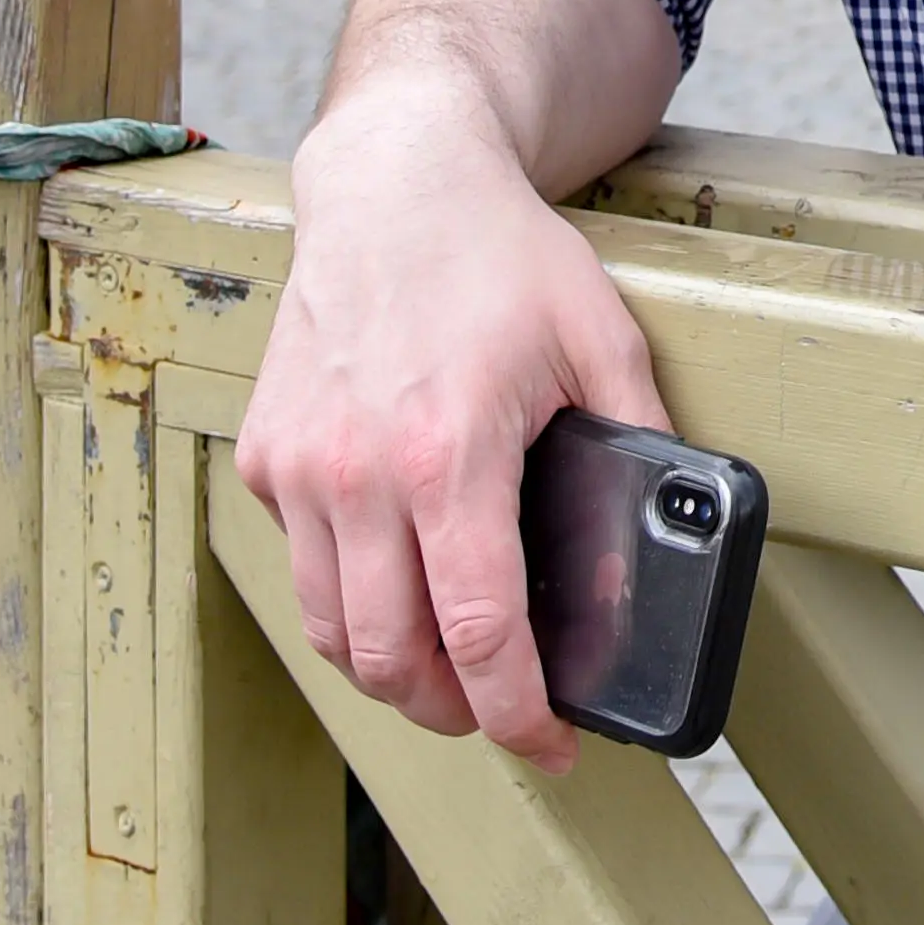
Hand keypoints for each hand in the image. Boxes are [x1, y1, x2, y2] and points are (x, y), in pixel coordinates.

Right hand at [233, 87, 664, 773]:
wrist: (393, 181)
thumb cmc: (497, 253)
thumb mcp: (600, 336)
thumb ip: (637, 439)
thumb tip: (660, 539)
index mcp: (449, 455)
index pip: (477, 634)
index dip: (517, 714)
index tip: (549, 743)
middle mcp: (357, 474)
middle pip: (392, 661)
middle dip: (453, 712)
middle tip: (499, 710)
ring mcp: (298, 467)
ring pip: (330, 632)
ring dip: (391, 673)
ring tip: (446, 670)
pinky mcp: (263, 453)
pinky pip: (296, 565)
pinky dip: (343, 598)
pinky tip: (392, 578)